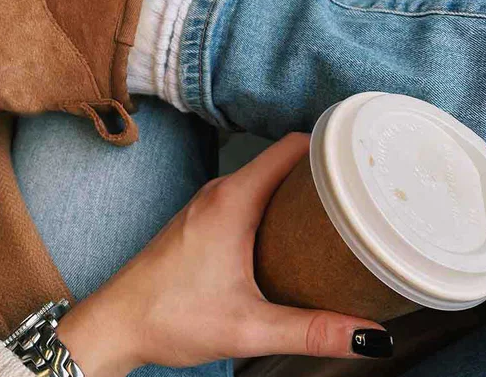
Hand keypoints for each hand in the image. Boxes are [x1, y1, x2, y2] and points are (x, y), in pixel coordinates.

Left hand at [57, 133, 389, 375]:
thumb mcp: (249, 327)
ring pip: (266, 177)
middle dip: (323, 170)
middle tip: (363, 192)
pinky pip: (251, 193)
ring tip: (339, 211)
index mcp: (233, 199)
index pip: (290, 147)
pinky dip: (278, 202)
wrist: (116, 322)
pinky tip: (295, 232)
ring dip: (300, 188)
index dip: (329, 146)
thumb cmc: (169, 316)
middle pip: (282, 160)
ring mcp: (211, 202)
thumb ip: (312, 331)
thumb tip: (368, 338)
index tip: (363, 159)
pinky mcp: (205, 218)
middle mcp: (222, 190)